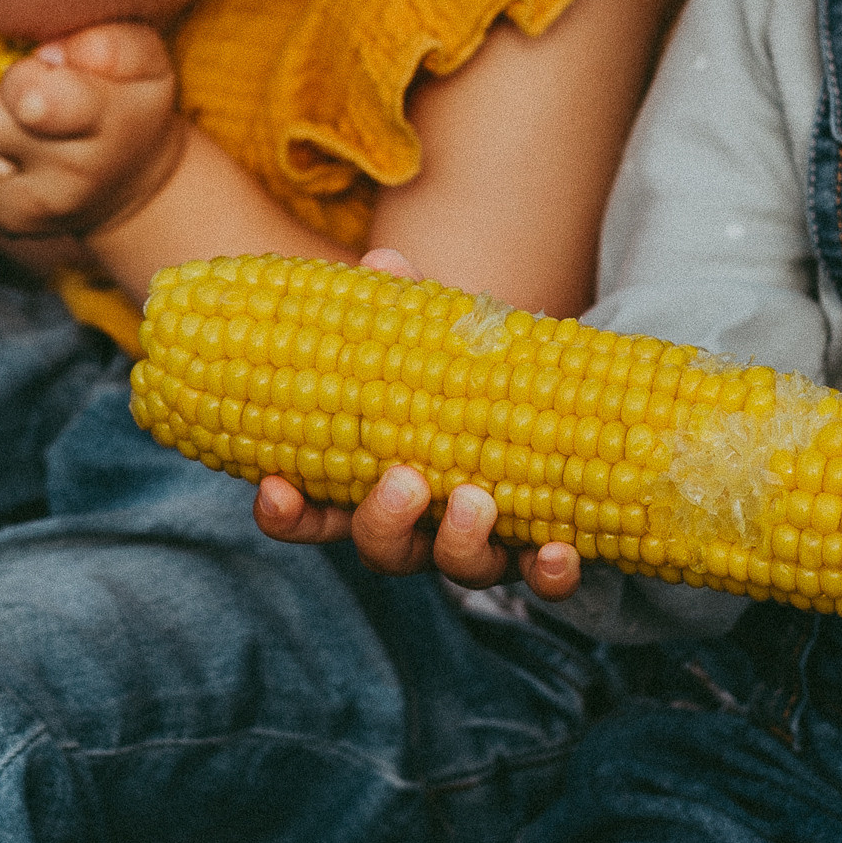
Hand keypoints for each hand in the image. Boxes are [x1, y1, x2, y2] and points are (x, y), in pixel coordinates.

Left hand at [0, 23, 186, 239]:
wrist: (130, 182)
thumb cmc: (131, 102)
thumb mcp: (146, 61)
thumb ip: (110, 43)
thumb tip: (49, 51)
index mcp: (111, 123)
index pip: (35, 98)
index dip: (24, 73)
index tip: (43, 67)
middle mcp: (75, 173)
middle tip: (18, 91)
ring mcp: (39, 205)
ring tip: (7, 119)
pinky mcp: (10, 224)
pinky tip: (4, 151)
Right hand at [253, 247, 584, 599]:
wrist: (566, 416)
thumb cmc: (471, 380)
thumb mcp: (437, 345)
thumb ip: (406, 311)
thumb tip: (383, 261)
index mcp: (376, 482)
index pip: (313, 515)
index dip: (287, 515)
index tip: (275, 487)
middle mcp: (424, 528)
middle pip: (382, 549)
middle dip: (384, 522)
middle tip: (404, 479)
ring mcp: (482, 546)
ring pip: (459, 570)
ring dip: (462, 543)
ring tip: (475, 499)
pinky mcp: (542, 553)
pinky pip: (542, 581)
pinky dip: (550, 573)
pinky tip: (559, 549)